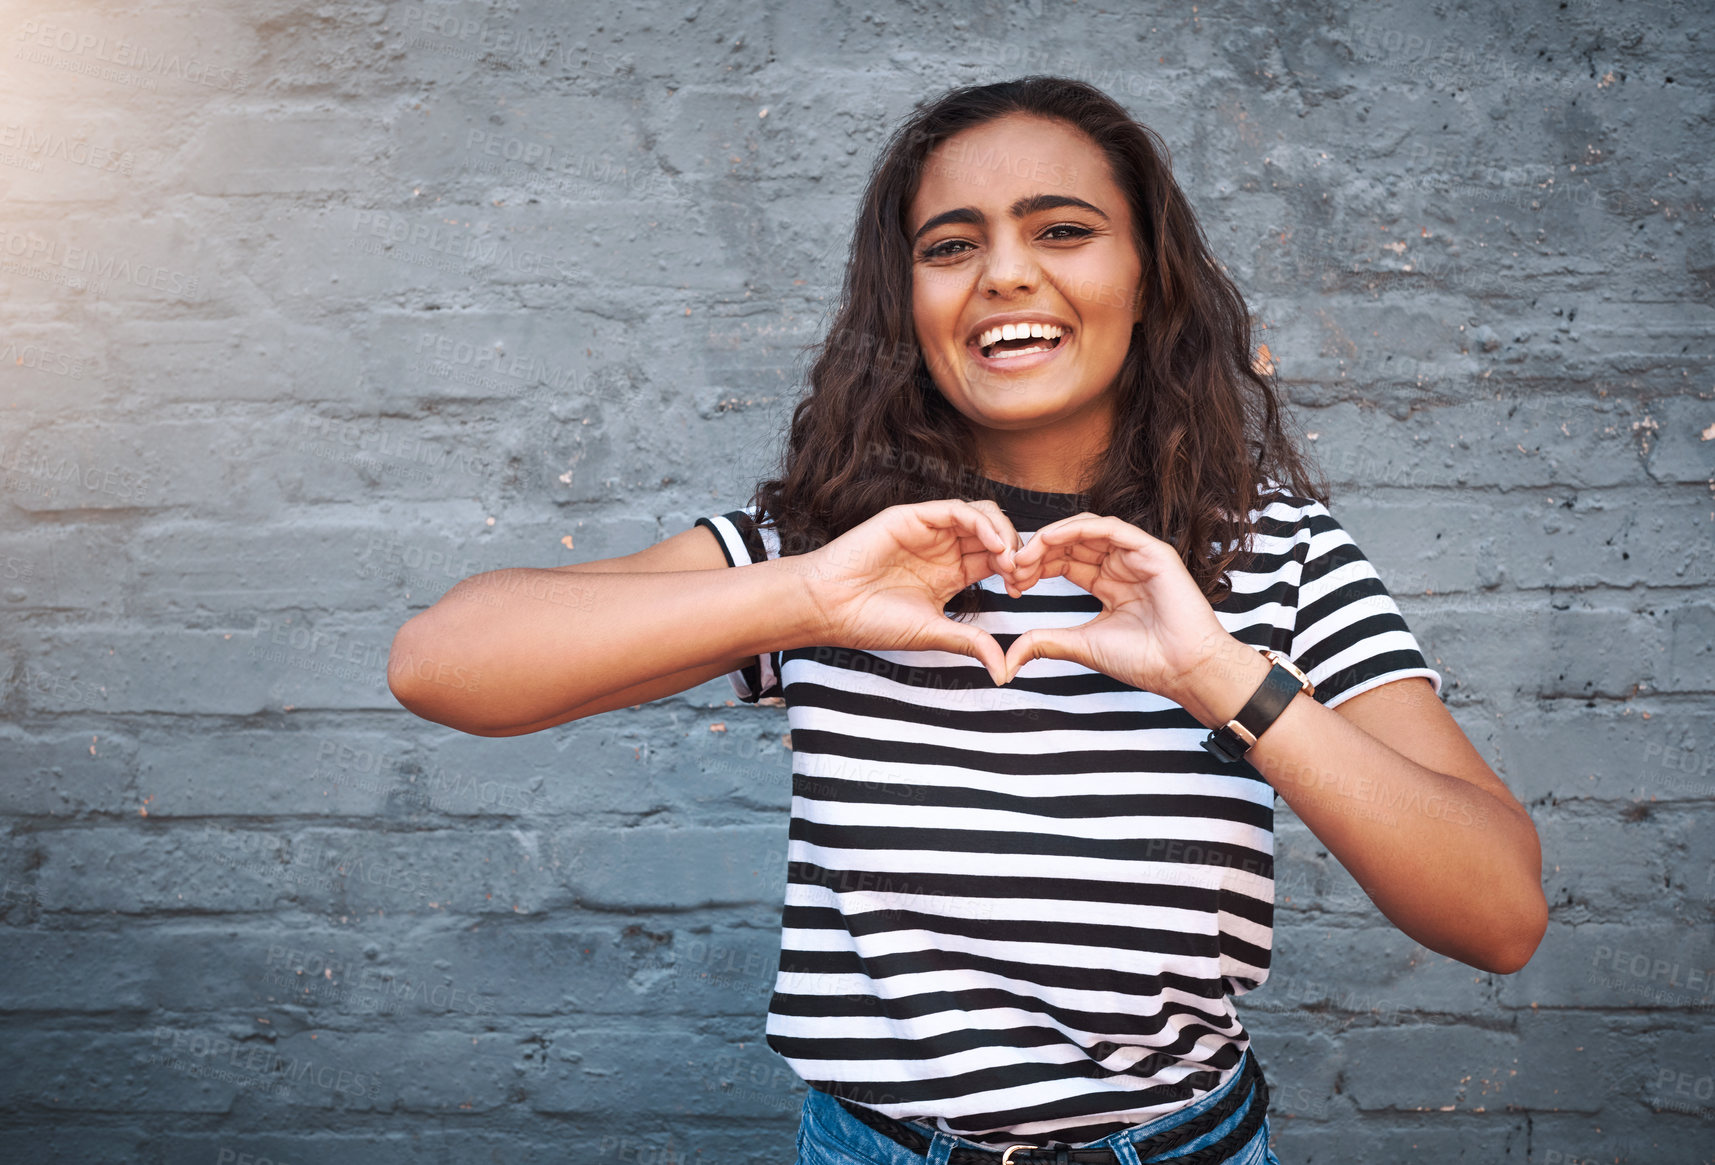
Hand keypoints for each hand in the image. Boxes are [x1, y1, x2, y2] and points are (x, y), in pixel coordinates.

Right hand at [797, 499, 1023, 685]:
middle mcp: (943, 548)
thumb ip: (971, 642)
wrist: (831, 607)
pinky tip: (992, 544)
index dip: (1014, 571)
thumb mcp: (933, 633)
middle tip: (1020, 574)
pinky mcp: (913, 516)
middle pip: (994, 534)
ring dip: (1003, 533)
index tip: (1020, 592)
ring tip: (1008, 559)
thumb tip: (1004, 670)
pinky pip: (956, 510)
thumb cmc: (871, 621)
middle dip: (1015, 551)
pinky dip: (980, 523)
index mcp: (951, 573)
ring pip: (981, 515)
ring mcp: (929, 530)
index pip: (995, 560)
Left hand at [998, 513, 1233, 697]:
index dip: (1035, 568)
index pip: (1064, 562)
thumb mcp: (1082, 645)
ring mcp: (1136, 556)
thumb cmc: (1143, 660)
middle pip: (1070, 543)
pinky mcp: (1151, 550)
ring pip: (1086, 530)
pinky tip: (1051, 539)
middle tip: (1010, 567)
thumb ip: (1046, 642)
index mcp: (1108, 584)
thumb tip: (1009, 658)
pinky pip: (1109, 528)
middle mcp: (1121, 565)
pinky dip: (1078, 528)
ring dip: (1051, 538)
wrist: (1183, 669)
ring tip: (1025, 555)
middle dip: (1037, 552)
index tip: (1011, 584)